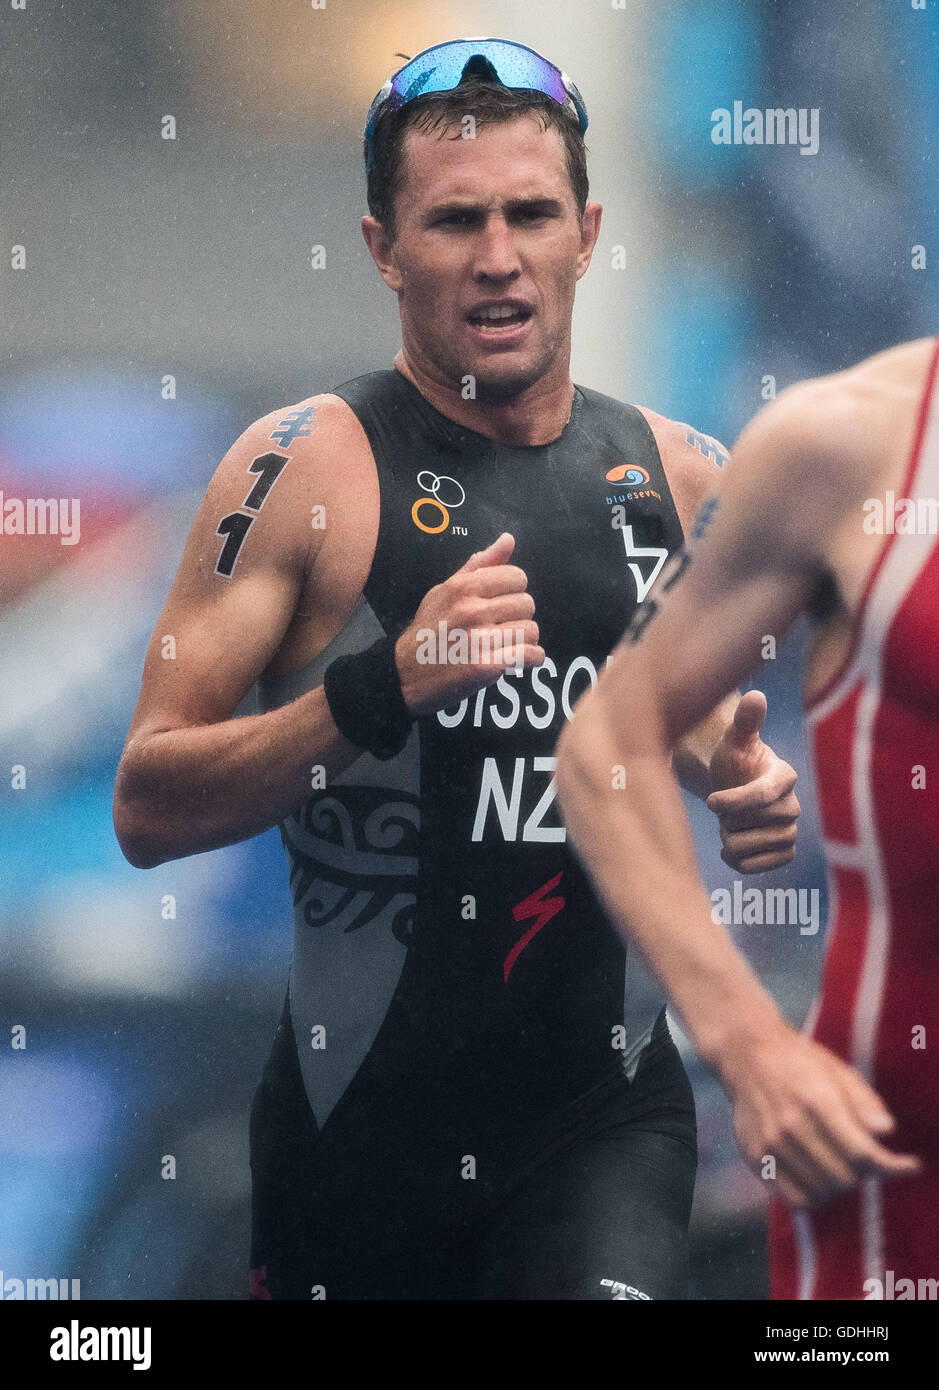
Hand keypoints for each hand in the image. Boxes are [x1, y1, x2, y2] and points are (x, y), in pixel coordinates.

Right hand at [395, 533, 544, 717]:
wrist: (404, 674)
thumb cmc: (428, 629)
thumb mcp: (445, 590)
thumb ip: (479, 566)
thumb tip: (508, 539)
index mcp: (463, 587)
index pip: (517, 577)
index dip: (514, 591)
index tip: (503, 603)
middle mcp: (471, 610)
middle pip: (527, 603)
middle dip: (519, 616)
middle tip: (502, 626)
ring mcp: (479, 639)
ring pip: (531, 630)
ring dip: (525, 639)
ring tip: (508, 644)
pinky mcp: (485, 667)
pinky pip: (530, 655)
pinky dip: (532, 658)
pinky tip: (520, 659)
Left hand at [706, 690, 799, 872]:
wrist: (731, 788)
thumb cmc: (733, 760)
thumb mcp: (734, 740)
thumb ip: (745, 721)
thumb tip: (755, 696)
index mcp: (785, 776)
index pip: (764, 794)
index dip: (735, 801)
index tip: (710, 802)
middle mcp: (794, 805)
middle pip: (757, 824)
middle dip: (730, 819)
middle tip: (721, 809)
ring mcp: (790, 832)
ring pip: (756, 848)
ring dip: (732, 840)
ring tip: (726, 825)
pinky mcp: (783, 854)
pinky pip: (759, 867)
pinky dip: (738, 862)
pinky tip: (728, 847)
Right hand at [720, 1022, 920, 1208]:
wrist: (746, 1053)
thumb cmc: (800, 1062)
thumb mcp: (838, 1070)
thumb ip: (864, 1102)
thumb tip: (887, 1131)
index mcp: (815, 1100)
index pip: (861, 1153)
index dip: (891, 1166)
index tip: (910, 1167)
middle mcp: (790, 1125)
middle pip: (843, 1178)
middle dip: (863, 1173)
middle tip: (863, 1157)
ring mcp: (770, 1144)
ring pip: (821, 1193)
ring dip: (839, 1185)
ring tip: (839, 1164)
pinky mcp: (755, 1157)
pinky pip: (793, 1199)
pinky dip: (813, 1196)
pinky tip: (817, 1177)